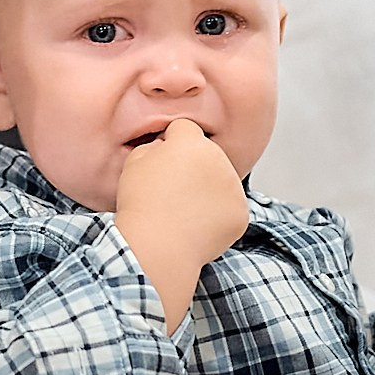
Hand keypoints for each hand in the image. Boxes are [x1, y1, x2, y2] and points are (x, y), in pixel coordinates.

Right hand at [115, 118, 246, 326]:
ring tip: (184, 211)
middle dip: (194, 167)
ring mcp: (234, 187)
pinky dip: (218, 217)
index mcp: (191, 142)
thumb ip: (153, 146)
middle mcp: (219, 159)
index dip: (171, 143)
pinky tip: (197, 226)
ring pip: (222, 181)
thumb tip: (165, 148)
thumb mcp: (134, 164)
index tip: (163, 161)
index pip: (185, 129)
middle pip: (208, 155)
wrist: (157, 245)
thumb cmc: (140, 204)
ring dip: (208, 191)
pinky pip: (230, 209)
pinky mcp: (241, 213)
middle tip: (174, 191)